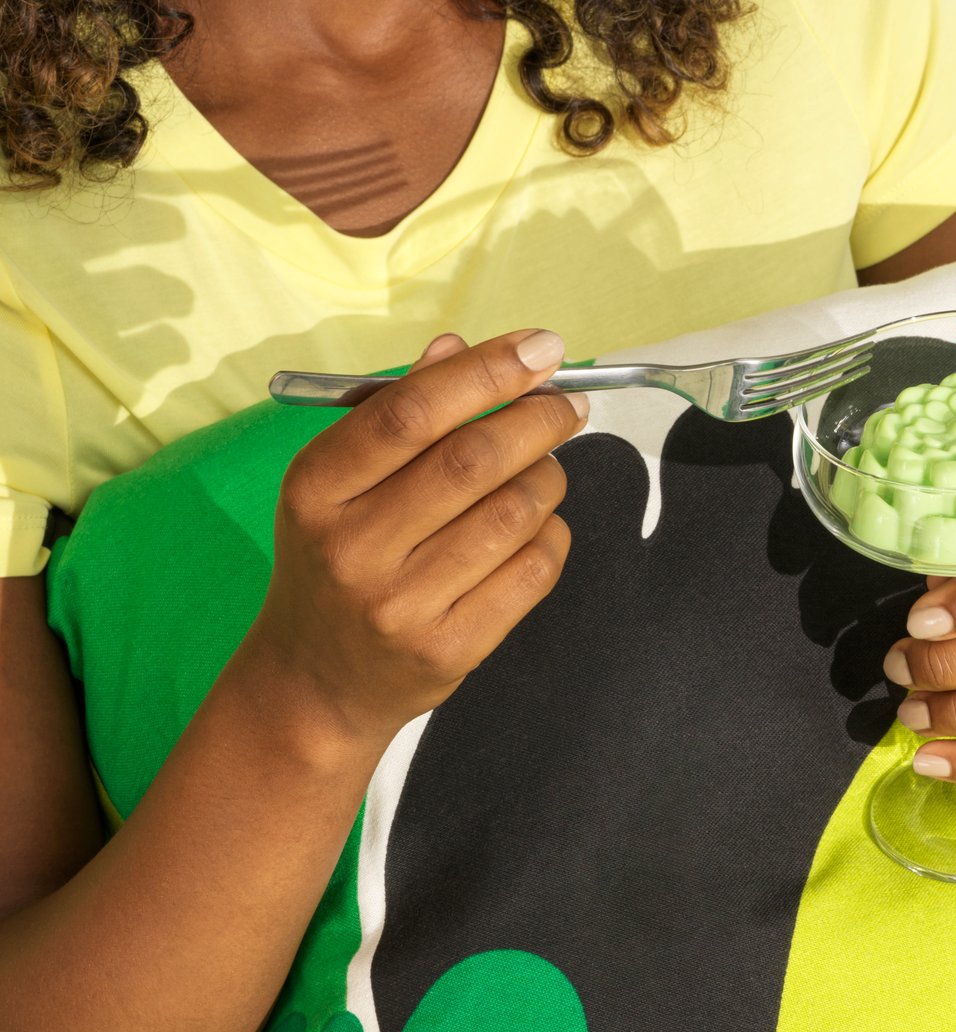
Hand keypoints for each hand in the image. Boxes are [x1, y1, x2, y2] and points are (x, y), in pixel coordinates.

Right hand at [240, 328, 585, 752]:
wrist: (315, 683)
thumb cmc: (334, 563)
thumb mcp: (336, 486)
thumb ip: (395, 415)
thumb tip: (458, 348)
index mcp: (316, 489)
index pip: (410, 414)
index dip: (485, 373)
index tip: (539, 349)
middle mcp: (354, 548)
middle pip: (471, 461)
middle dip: (537, 421)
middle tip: (566, 406)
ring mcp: (402, 606)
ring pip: (512, 515)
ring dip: (548, 478)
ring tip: (546, 468)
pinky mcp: (449, 650)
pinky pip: (531, 572)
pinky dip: (551, 534)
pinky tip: (539, 525)